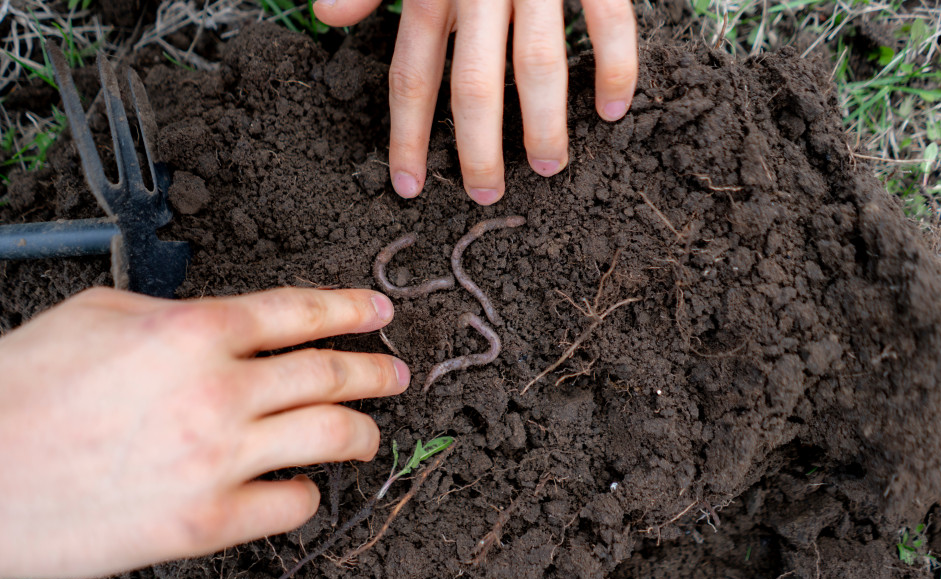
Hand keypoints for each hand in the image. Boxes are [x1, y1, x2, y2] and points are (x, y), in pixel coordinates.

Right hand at [0, 287, 408, 578]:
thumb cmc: (16, 390)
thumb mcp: (99, 315)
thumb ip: (177, 316)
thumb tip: (227, 328)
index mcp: (194, 329)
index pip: (301, 311)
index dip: (351, 309)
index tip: (379, 312)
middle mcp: (220, 389)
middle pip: (332, 373)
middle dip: (377, 370)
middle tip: (397, 372)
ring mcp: (218, 459)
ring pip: (332, 437)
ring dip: (364, 432)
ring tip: (370, 433)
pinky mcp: (205, 524)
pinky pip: (292, 504)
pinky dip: (303, 493)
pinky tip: (297, 486)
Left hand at [314, 0, 638, 204]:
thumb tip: (324, 15)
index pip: (412, 73)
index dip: (407, 135)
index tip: (408, 186)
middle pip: (475, 85)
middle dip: (478, 150)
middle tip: (485, 198)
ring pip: (540, 64)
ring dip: (545, 124)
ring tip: (549, 168)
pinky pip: (609, 19)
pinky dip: (616, 66)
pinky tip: (615, 111)